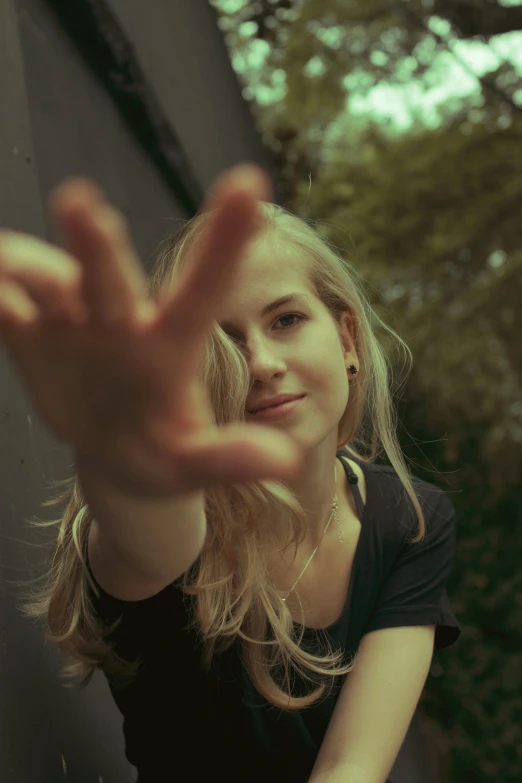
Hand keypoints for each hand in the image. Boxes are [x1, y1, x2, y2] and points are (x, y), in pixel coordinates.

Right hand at [0, 165, 301, 497]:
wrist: (117, 453)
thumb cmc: (165, 450)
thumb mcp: (193, 462)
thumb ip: (228, 457)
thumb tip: (284, 461)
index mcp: (170, 346)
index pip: (202, 290)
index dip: (224, 242)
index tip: (249, 182)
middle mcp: (122, 322)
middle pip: (110, 279)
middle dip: (95, 247)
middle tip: (80, 204)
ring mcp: (74, 325)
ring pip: (47, 282)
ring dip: (28, 269)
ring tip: (2, 266)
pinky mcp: (32, 337)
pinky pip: (5, 309)